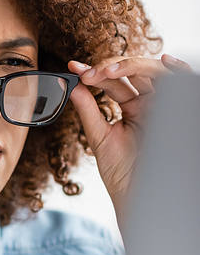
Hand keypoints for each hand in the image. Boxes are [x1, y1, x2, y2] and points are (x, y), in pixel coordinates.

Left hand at [68, 53, 193, 223]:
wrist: (135, 193)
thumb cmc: (120, 171)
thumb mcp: (99, 136)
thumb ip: (88, 110)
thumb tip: (72, 86)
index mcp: (132, 107)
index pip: (114, 82)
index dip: (95, 72)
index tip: (74, 68)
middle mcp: (149, 103)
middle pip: (134, 71)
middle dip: (110, 68)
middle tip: (88, 74)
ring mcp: (163, 106)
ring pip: (155, 72)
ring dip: (132, 66)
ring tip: (107, 72)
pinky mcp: (176, 111)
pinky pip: (182, 83)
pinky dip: (179, 70)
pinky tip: (165, 62)